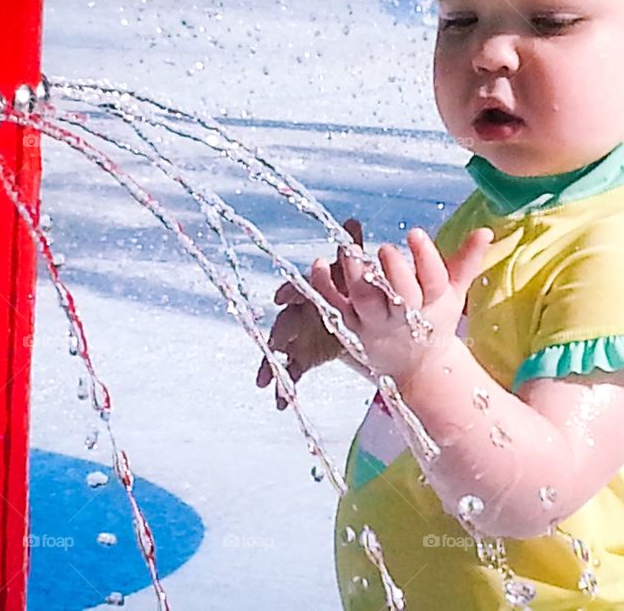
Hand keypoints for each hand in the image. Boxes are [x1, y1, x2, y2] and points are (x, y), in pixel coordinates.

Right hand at [257, 218, 363, 408]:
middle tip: (273, 344)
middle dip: (277, 333)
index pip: (296, 288)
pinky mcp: (304, 355)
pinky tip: (280, 403)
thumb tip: (352, 220)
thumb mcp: (354, 271)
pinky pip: (292, 370)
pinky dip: (284, 386)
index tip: (281, 297)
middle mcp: (300, 311)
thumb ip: (352, 250)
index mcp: (311, 290)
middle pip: (284, 321)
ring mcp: (300, 335)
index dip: (289, 291)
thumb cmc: (351, 287)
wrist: (358, 314)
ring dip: (271, 365)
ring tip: (264, 383)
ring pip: (282, 349)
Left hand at [312, 226, 492, 382]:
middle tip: (386, 248)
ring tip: (350, 249)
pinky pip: (333, 307)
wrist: (417, 368)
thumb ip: (467, 260)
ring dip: (355, 275)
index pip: (433, 281)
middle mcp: (404, 317)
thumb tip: (485, 230)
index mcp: (433, 304)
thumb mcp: (455, 293)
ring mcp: (374, 324)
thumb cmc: (434, 321)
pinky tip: (318, 262)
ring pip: (363, 302)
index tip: (414, 232)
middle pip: (400, 297)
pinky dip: (322, 287)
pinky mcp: (349, 328)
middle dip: (393, 273)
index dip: (425, 258)